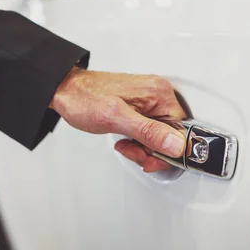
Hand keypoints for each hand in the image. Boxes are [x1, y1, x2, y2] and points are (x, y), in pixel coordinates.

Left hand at [50, 67, 186, 171]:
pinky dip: (140, 139)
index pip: (182, 131)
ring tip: (125, 143)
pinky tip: (126, 138)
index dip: (167, 151)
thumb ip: (148, 132)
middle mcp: (159, 94)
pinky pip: (152, 129)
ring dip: (144, 146)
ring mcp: (151, 99)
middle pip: (172, 135)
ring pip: (162, 135)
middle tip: (131, 149)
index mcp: (160, 94)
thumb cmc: (85, 98)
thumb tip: (176, 144)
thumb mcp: (116, 119)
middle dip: (152, 150)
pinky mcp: (143, 105)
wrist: (67, 91)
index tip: (149, 158)